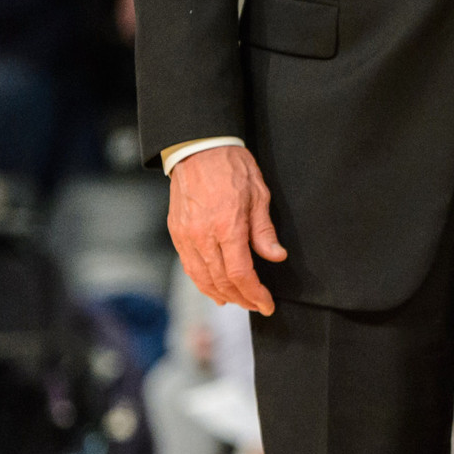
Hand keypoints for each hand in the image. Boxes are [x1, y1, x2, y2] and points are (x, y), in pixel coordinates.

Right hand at [169, 146, 286, 314]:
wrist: (198, 148)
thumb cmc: (232, 167)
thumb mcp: (259, 194)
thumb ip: (264, 231)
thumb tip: (276, 256)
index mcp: (227, 226)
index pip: (241, 274)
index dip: (255, 294)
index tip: (266, 304)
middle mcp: (203, 235)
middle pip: (221, 281)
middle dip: (241, 298)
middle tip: (256, 304)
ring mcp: (186, 236)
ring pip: (201, 278)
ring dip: (220, 294)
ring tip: (237, 301)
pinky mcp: (176, 233)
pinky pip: (189, 266)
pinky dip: (202, 282)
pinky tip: (213, 289)